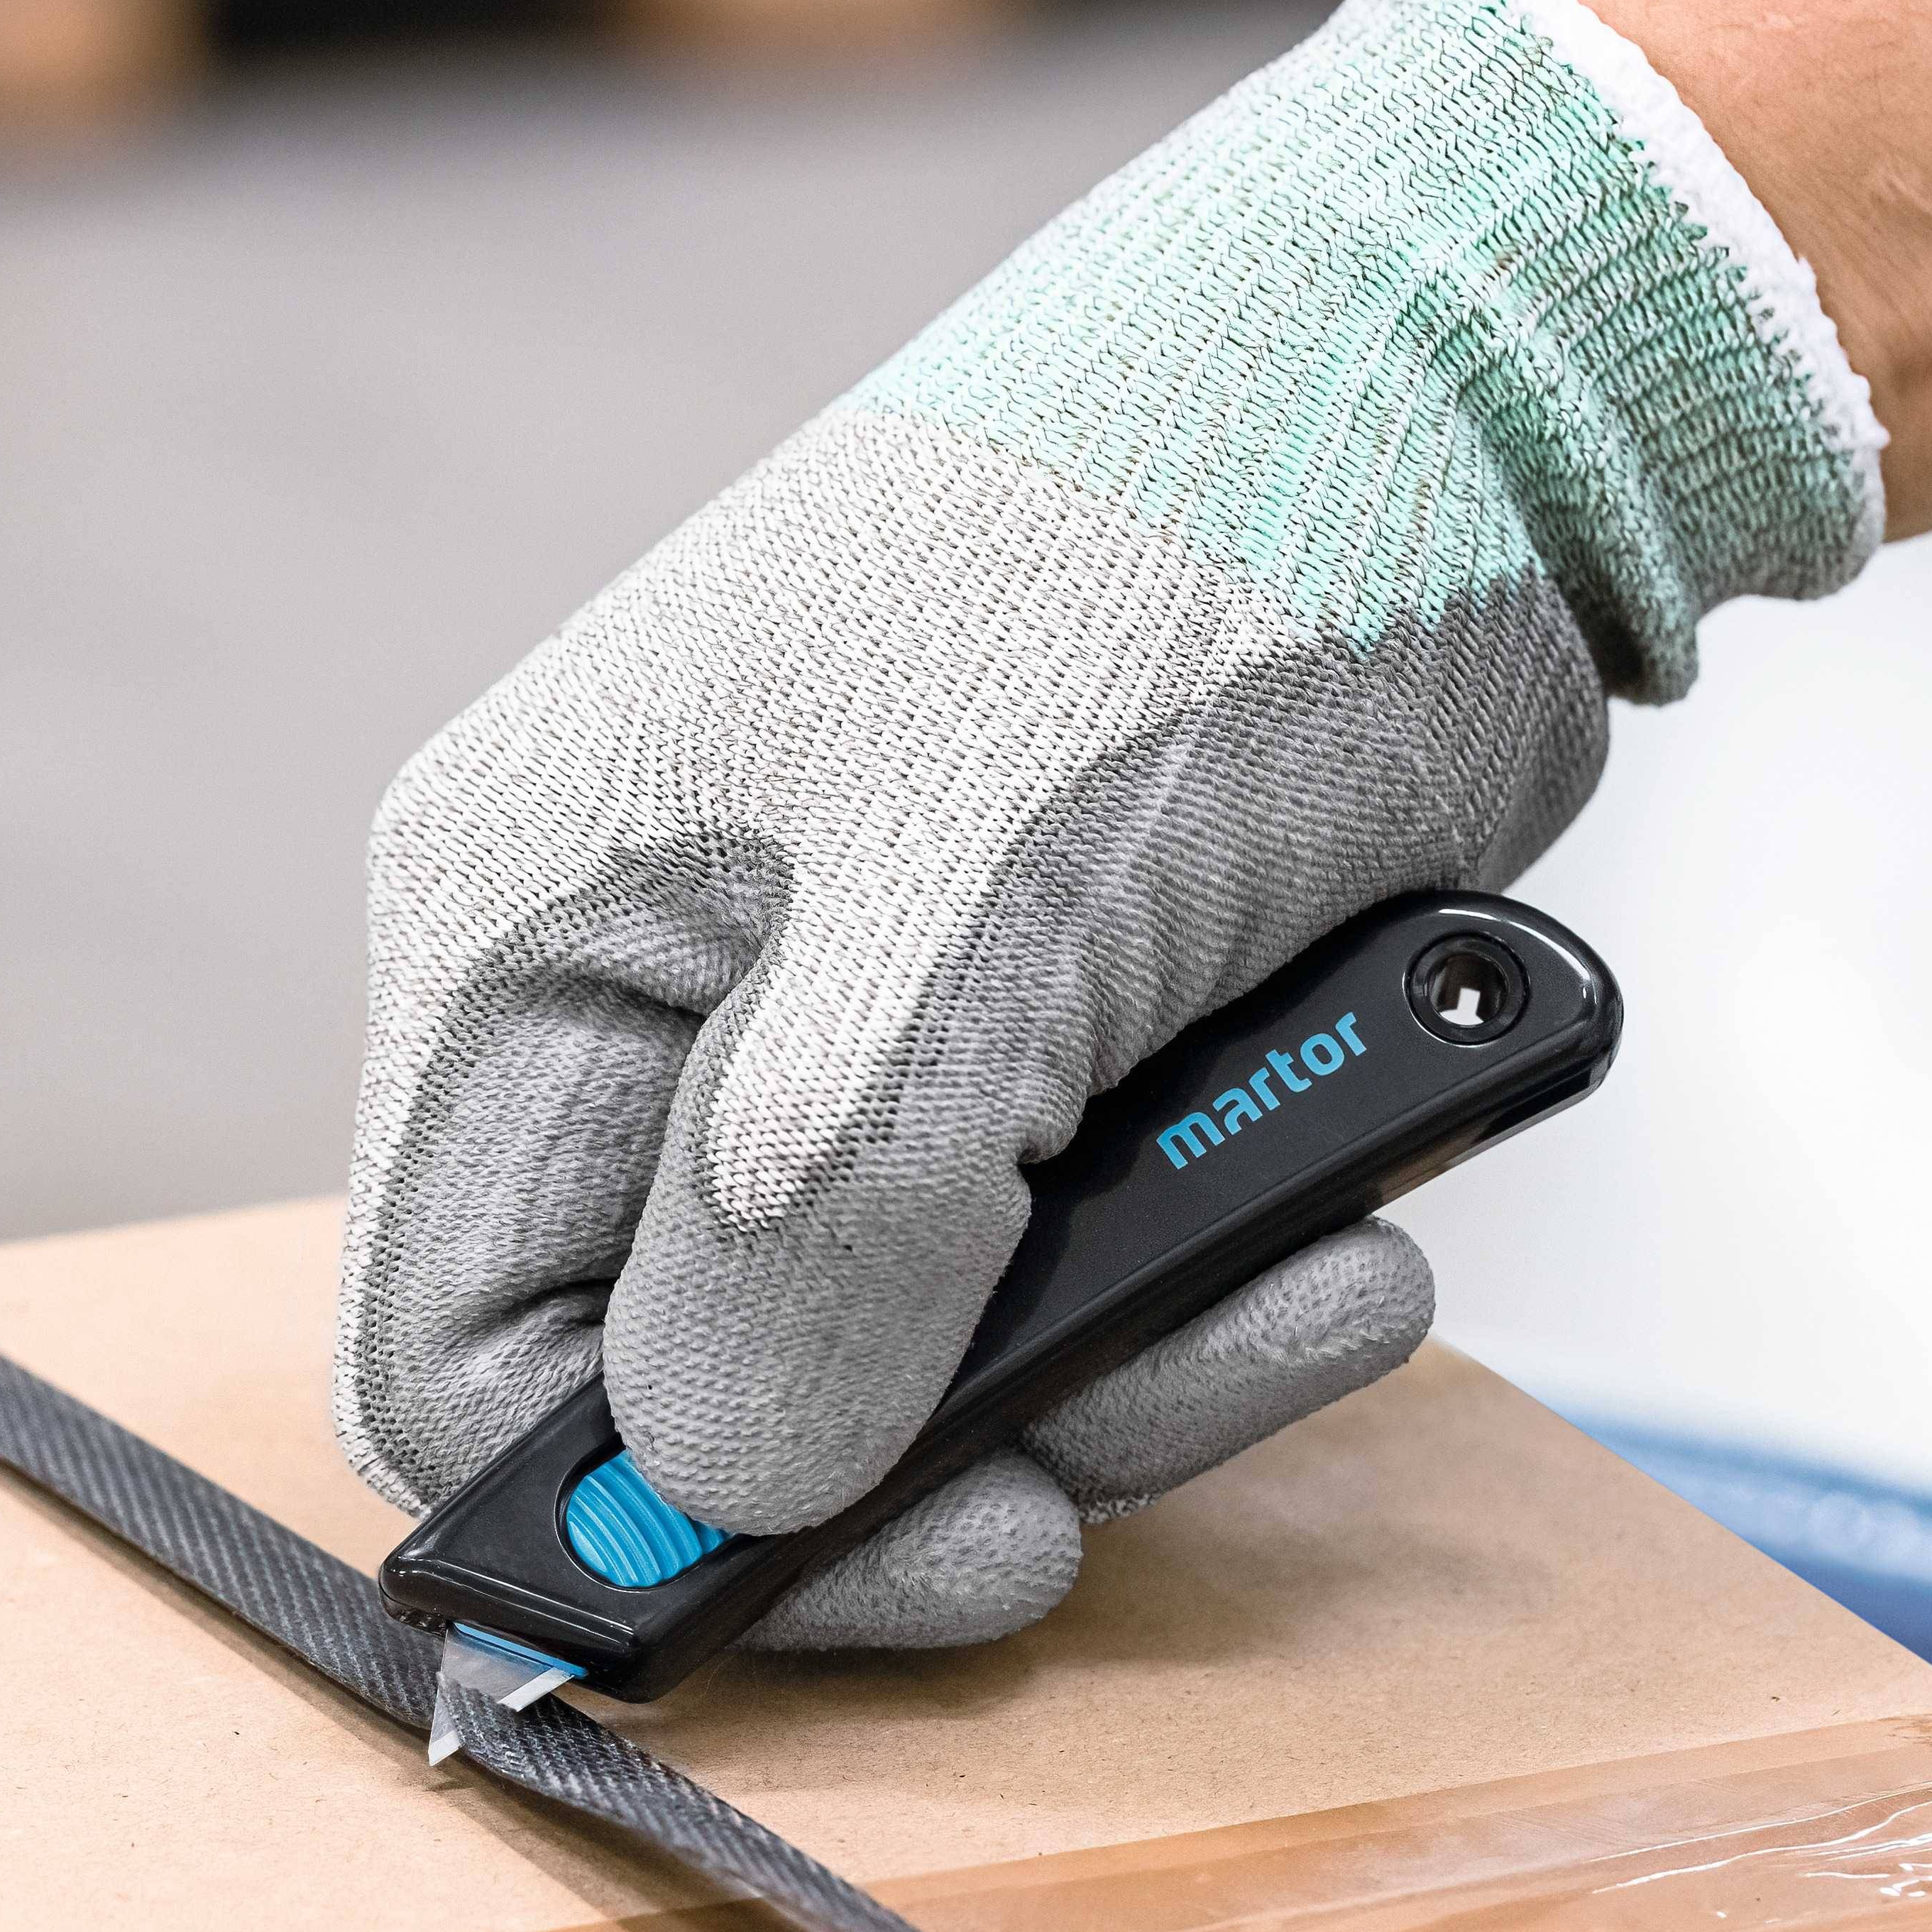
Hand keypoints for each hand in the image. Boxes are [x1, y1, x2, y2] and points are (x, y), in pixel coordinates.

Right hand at [333, 0, 1877, 1644]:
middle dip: (945, 1446)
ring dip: (1127, 1370)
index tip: (930, 1550)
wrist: (1476, 381)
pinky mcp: (1028, 1034)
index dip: (660, 1522)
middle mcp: (650, 990)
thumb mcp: (980, 902)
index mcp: (530, 930)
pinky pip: (1061, 1269)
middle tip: (1151, 1431)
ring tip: (1326, 1272)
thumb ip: (821, 1215)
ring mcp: (844, 1013)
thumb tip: (722, 1493)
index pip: (454, 1359)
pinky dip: (1199, 1282)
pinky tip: (1346, 1218)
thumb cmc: (1182, 544)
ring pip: (909, 1359)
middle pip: (704, 1388)